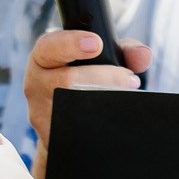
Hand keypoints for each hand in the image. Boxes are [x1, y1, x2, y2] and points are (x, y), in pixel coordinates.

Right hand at [25, 29, 150, 178]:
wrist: (68, 121)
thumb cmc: (87, 80)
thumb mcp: (103, 59)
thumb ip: (125, 51)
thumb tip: (143, 55)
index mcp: (45, 56)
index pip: (50, 46)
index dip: (71, 43)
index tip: (96, 45)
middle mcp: (35, 82)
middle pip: (65, 80)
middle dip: (103, 78)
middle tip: (128, 79)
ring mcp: (39, 111)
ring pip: (69, 106)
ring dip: (102, 102)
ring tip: (124, 97)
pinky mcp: (49, 135)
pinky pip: (72, 131)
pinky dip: (96, 124)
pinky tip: (110, 119)